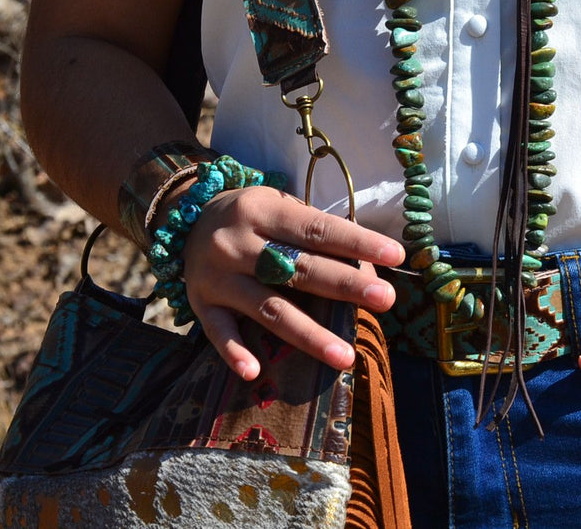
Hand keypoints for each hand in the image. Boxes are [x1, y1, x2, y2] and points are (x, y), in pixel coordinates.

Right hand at [180, 186, 405, 380]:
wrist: (185, 221)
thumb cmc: (252, 218)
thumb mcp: (278, 208)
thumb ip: (316, 234)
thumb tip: (367, 268)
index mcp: (261, 210)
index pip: (316, 228)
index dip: (356, 242)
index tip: (395, 255)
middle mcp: (236, 242)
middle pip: (297, 268)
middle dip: (345, 285)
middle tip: (385, 300)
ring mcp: (216, 276)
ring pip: (267, 308)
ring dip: (308, 334)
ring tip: (345, 356)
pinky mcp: (201, 305)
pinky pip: (218, 332)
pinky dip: (235, 352)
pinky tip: (255, 373)